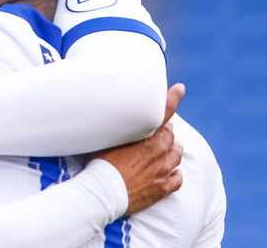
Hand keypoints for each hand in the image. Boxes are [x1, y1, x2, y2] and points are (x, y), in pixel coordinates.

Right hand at [94, 83, 184, 213]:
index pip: (163, 112)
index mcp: (146, 137)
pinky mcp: (163, 188)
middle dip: (165, 132)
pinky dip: (175, 173)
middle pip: (171, 136)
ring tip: (162, 152)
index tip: (180, 88)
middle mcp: (159, 152)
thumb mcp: (108, 140)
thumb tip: (115, 115)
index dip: (173, 97)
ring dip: (171, 151)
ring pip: (176, 155)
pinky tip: (169, 172)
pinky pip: (178, 178)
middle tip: (156, 132)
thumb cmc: (100, 164)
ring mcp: (163, 170)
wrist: (104, 192)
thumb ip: (120, 128)